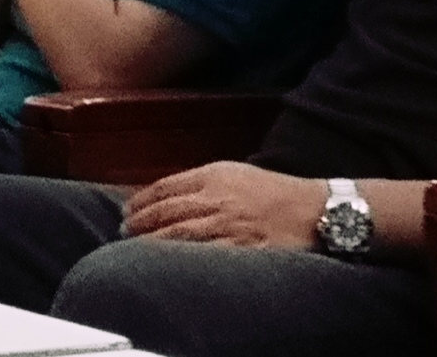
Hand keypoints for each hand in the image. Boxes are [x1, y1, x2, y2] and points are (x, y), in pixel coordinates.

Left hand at [124, 162, 325, 249]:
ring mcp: (228, 224)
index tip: (127, 209)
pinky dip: (181, 258)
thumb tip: (168, 194)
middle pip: (166, 210)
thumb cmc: (273, 191)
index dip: (140, 199)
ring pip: (178, 232)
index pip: (164, 187)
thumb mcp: (234, 173)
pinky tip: (167, 262)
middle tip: (124, 230)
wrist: (313, 210)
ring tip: (136, 246)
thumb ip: (202, 181)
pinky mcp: (242, 247)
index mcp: (212, 175)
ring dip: (152, 240)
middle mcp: (216, 198)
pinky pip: (204, 254)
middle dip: (139, 221)